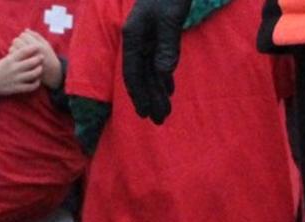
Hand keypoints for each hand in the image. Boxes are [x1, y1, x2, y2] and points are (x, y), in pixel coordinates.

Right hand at [0, 49, 43, 97]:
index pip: (24, 51)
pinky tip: (37, 80)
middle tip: (42, 57)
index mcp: (10, 60)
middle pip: (32, 62)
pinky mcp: (16, 88)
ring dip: (39, 70)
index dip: (34, 47)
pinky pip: (30, 86)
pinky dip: (36, 83)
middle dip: (39, 58)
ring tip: (40, 68)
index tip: (39, 46)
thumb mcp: (4, 60)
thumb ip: (15, 54)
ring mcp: (15, 79)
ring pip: (33, 74)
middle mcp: (13, 69)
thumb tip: (28, 47)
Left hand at [16, 30, 63, 89]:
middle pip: (16, 40)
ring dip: (14, 47)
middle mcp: (30, 54)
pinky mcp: (19, 67)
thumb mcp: (46, 45)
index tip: (25, 39)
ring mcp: (24, 61)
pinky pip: (11, 56)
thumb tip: (25, 30)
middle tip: (20, 44)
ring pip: (12, 48)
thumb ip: (36, 36)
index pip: (24, 35)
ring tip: (19, 50)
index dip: (24, 36)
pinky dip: (12, 55)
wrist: (49, 74)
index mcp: (37, 47)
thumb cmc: (48, 57)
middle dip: (18, 41)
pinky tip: (16, 57)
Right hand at [122, 0, 189, 122]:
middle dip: (150, 98)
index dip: (139, 95)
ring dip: (157, 90)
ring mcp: (146, 38)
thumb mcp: (171, 19)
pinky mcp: (157, 34)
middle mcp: (137, 41)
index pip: (133, 73)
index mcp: (134, 37)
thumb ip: (168, 46)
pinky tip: (169, 88)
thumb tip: (163, 75)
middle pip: (141, 76)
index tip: (145, 113)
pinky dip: (163, 76)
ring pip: (149, 70)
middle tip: (159, 120)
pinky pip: (157, 61)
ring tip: (165, 110)